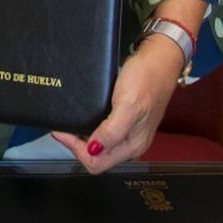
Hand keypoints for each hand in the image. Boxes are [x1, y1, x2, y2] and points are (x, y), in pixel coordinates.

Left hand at [51, 36, 183, 172]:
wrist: (160, 59)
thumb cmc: (147, 79)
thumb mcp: (128, 104)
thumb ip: (113, 131)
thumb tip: (93, 150)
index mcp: (132, 145)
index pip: (97, 163)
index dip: (76, 150)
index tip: (62, 132)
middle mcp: (131, 144)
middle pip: (97, 158)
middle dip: (76, 146)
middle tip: (62, 128)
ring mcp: (129, 132)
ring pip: (99, 146)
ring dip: (82, 139)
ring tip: (69, 123)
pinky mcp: (126, 120)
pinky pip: (103, 132)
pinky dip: (89, 128)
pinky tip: (82, 118)